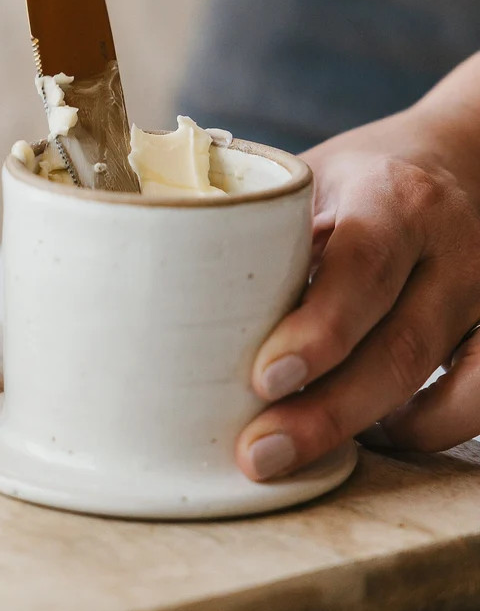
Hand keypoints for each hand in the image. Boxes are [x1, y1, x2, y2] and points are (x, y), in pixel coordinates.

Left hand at [236, 100, 479, 480]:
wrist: (467, 156)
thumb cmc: (365, 177)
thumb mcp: (311, 179)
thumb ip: (262, 230)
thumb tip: (162, 285)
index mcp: (394, 199)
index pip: (361, 267)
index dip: (316, 329)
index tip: (262, 377)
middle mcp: (452, 248)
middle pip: (398, 346)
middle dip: (325, 411)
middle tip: (260, 452)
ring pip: (445, 385)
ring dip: (371, 429)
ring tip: (302, 455)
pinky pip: (478, 399)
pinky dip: (427, 430)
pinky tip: (375, 435)